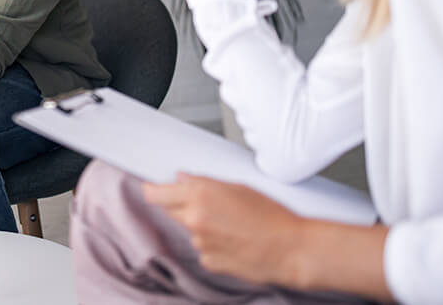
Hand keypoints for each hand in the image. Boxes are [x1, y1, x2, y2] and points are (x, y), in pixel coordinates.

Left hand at [143, 174, 303, 286]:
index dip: (152, 190)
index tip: (151, 188)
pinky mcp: (209, 261)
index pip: (156, 193)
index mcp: (200, 195)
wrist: (291, 250)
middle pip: (169, 210)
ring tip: (231, 224)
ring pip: (190, 230)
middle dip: (180, 205)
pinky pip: (203, 249)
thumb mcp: (239, 187)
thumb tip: (183, 179)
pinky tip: (234, 240)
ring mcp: (200, 242)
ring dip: (201, 226)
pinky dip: (213, 244)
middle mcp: (195, 218)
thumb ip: (204, 183)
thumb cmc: (272, 216)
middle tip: (205, 204)